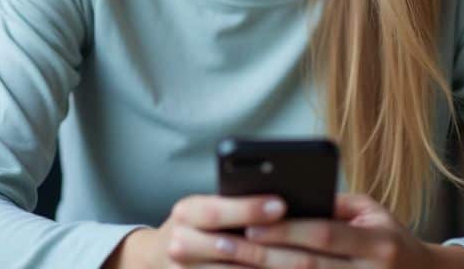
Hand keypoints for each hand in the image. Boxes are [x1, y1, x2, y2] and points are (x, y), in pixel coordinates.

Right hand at [106, 193, 289, 267]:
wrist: (157, 258)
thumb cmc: (197, 225)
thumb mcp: (207, 207)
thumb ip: (236, 204)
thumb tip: (283, 202)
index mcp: (186, 212)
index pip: (217, 210)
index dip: (249, 208)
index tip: (281, 204)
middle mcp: (179, 243)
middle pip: (228, 247)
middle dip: (268, 246)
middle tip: (305, 243)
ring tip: (306, 264)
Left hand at [235, 193, 463, 267]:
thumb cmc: (391, 238)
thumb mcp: (372, 213)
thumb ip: (333, 207)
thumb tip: (285, 200)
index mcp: (379, 244)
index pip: (325, 235)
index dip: (287, 230)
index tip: (251, 222)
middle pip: (307, 266)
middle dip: (263, 255)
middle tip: (226, 245)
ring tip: (229, 266)